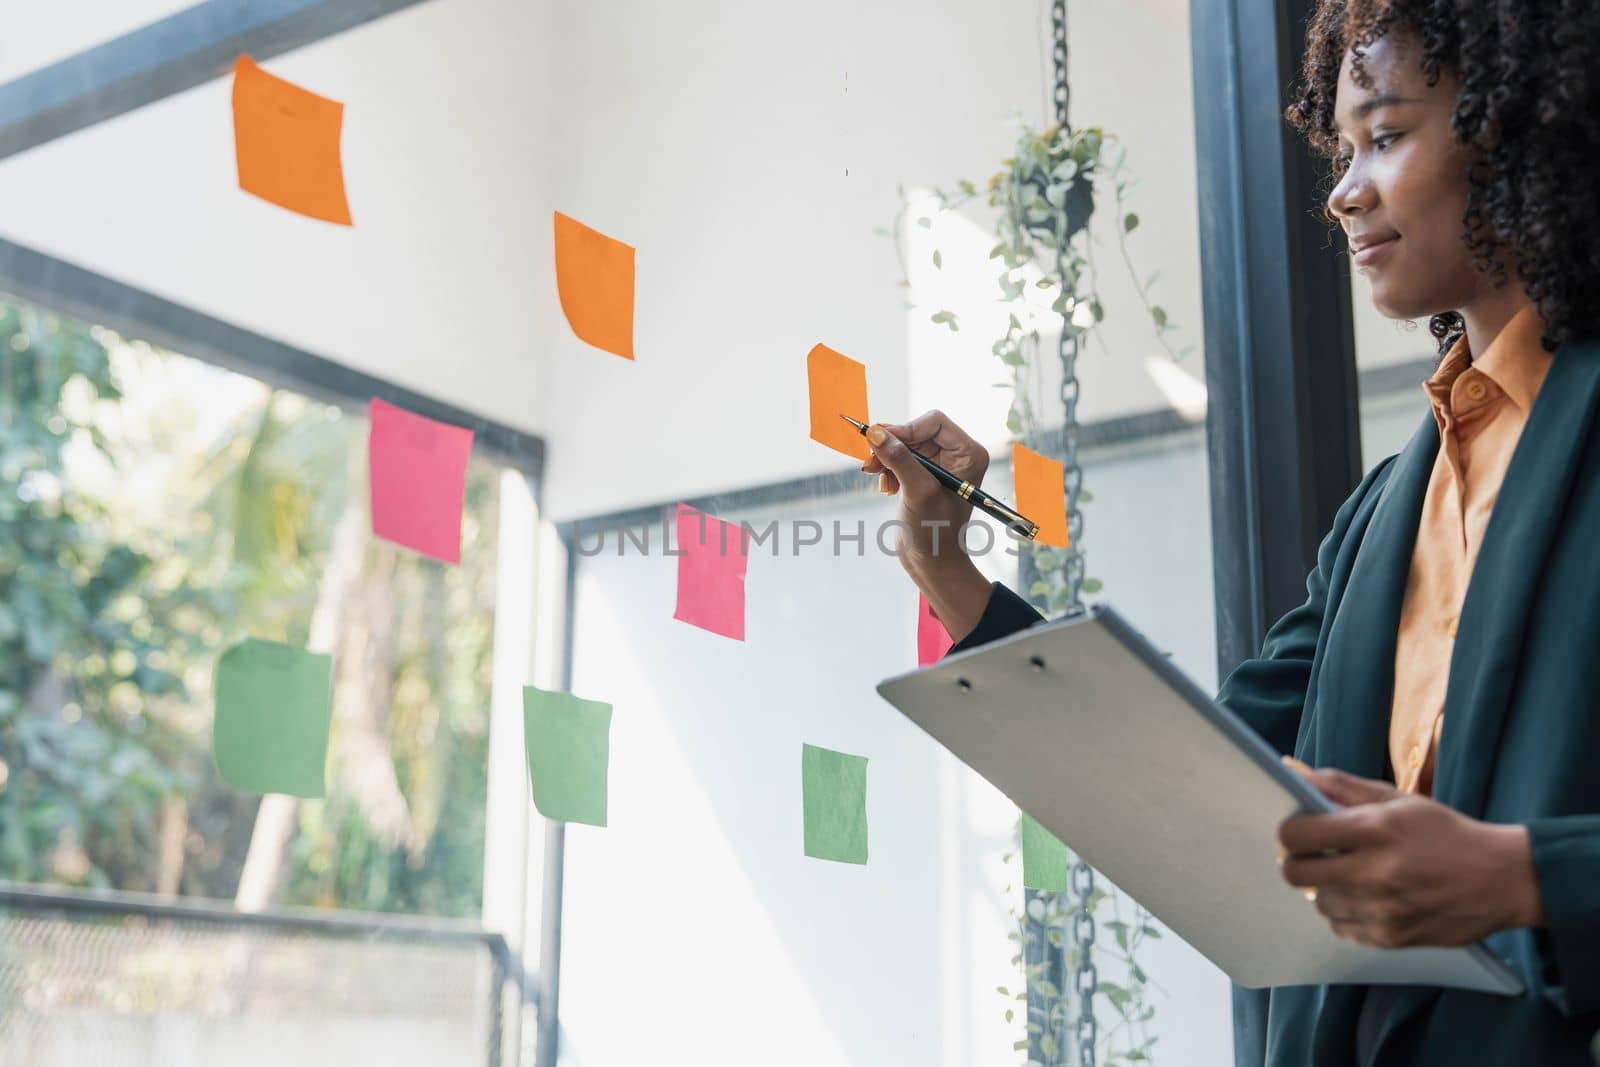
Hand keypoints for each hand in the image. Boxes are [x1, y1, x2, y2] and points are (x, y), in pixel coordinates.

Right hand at [860, 409, 989, 573]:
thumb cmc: (935, 531)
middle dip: (892, 446)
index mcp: (968, 453)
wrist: (933, 563)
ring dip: (887, 459)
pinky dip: (889, 469)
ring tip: (876, 477)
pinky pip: (901, 459)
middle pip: (916, 432)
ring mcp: (940, 465)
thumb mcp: (918, 492)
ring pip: (905, 445)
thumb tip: (874, 432)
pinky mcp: (924, 476)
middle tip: (869, 461)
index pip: (933, 422)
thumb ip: (899, 459)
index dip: (905, 429)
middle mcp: (957, 455)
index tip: (880, 442)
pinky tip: (886, 488)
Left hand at [1276, 764, 1543, 948]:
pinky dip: (1348, 914)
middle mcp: (1375, 872)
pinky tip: (1369, 899)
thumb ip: (1343, 787)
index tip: (1299, 830)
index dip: (1290, 831)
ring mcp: (1383, 910)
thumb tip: (1294, 774)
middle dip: (1298, 862)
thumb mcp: (1398, 799)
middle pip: (1296, 874)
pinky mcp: (1392, 938)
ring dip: (1327, 889)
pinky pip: (1342, 928)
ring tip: (1351, 876)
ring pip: (1318, 903)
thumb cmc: (1446, 833)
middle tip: (1315, 856)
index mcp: (1375, 830)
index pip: (1297, 835)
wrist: (1502, 879)